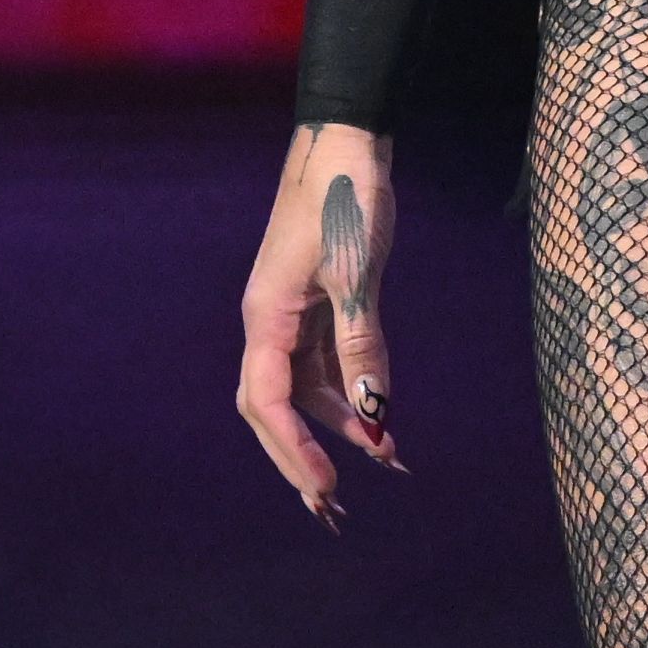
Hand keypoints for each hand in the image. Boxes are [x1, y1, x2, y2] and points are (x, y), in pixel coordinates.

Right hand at [233, 123, 410, 524]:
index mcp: (266, 317)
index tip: (326, 488)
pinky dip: (349, 393)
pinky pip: (324, 364)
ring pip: (303, 389)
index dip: (293, 450)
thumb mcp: (357, 276)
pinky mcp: (316, 304)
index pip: (268, 402)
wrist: (345, 142)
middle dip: (299, 456)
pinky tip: (379, 416)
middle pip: (272, 407)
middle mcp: (270, 322)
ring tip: (380, 461)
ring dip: (335, 427)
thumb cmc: (344, 200)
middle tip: (331, 505)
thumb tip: (375, 413)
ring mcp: (291, 314)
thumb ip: (361, 346)